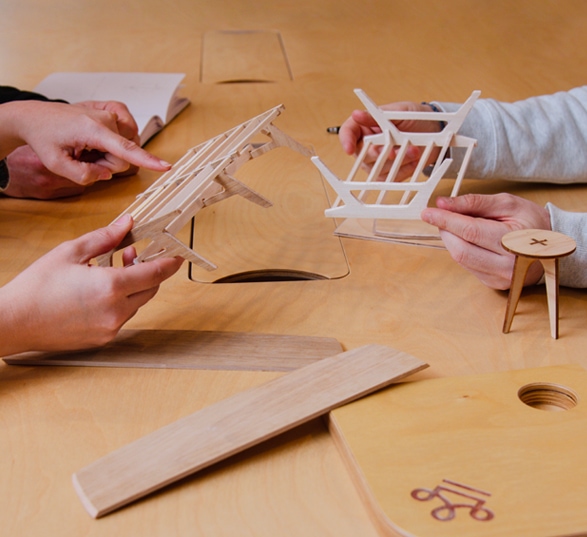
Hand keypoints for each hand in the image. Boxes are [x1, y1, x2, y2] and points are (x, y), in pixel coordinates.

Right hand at [0, 214, 183, 354]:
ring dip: (132, 286)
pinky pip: (122, 316)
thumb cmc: (35, 288)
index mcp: (110, 288)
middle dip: (147, 271)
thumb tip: (126, 224)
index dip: (170, 264)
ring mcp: (110, 328)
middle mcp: (115, 311)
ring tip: (109, 270)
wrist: (12, 322)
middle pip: (150, 289)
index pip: (154, 274)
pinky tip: (99, 291)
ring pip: (136, 304)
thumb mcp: (70, 252)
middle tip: (130, 254)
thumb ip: (104, 238)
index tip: (178, 256)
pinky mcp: (102, 339)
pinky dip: (119, 302)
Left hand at [2, 101, 142, 198]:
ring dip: (107, 154)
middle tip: (83, 157)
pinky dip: (113, 142)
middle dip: (106, 164)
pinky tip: (96, 139)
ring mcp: (110, 113)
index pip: (125, 150)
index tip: (165, 166)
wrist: (34, 116)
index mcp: (91, 130)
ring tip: (86, 147)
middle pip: (122, 157)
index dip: (147, 160)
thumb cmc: (43, 137)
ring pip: (123, 148)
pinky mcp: (112, 111)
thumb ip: (84, 175)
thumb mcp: (55, 164)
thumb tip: (107, 173)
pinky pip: (125, 136)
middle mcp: (105, 118)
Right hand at [338, 102, 441, 180]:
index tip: (349, 148)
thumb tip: (356, 114)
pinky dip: (405, 169)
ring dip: (398, 160)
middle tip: (393, 150)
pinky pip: (392, 177)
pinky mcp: (390, 173)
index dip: (346, 141)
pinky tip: (415, 159)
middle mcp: (368, 146)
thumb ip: (376, 115)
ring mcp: (378, 161)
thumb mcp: (397, 111)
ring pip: (378, 168)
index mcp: (365, 126)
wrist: (436, 130)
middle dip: (379, 153)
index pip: (348, 133)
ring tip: (415, 150)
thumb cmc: (415, 117)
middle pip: (363, 155)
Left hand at [421, 193, 551, 289]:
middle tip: (442, 216)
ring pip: (460, 258)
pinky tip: (469, 240)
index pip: (470, 231)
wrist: (550, 246)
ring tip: (459, 226)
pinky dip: (460, 249)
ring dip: (451, 240)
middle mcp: (507, 265)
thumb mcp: (507, 204)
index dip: (445, 220)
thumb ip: (473, 203)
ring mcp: (499, 278)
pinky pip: (466, 265)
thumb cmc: (532, 222)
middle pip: (460, 249)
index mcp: (515, 242)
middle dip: (445, 230)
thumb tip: (442, 203)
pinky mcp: (492, 284)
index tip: (427, 212)